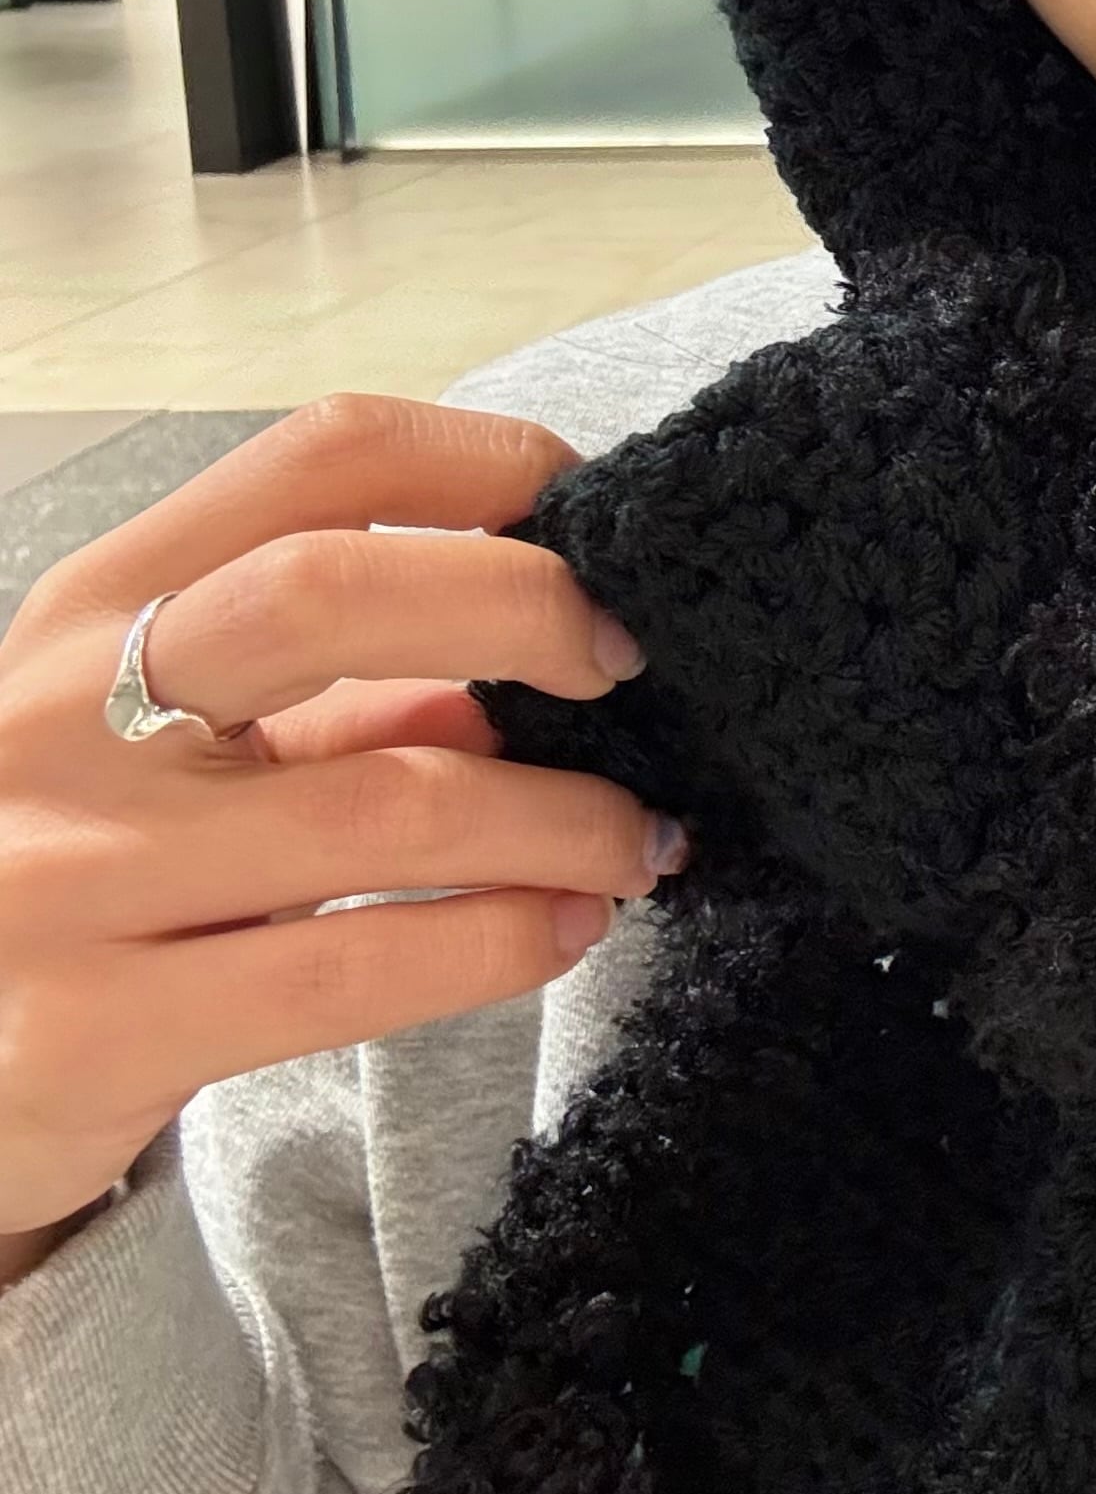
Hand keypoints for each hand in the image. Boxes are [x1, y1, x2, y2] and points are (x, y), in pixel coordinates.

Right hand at [0, 394, 681, 1280]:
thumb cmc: (89, 871)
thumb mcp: (190, 748)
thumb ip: (352, 694)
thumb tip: (557, 650)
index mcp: (95, 604)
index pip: (316, 459)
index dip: (489, 464)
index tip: (593, 516)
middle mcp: (58, 716)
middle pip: (328, 592)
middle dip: (526, 610)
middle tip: (632, 664)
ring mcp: (60, 876)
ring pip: (383, 807)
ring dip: (562, 818)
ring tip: (639, 839)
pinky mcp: (86, 1034)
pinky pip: (349, 973)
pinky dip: (500, 941)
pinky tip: (564, 928)